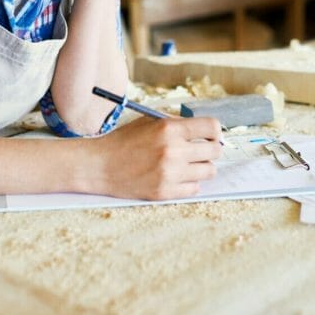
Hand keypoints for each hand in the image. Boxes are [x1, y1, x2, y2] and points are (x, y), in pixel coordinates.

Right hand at [93, 116, 221, 200]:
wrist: (100, 166)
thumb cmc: (123, 141)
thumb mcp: (149, 122)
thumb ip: (176, 123)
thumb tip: (203, 130)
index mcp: (169, 129)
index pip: (211, 128)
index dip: (214, 132)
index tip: (211, 136)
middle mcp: (173, 150)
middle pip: (214, 151)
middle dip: (210, 150)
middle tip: (201, 151)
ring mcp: (170, 173)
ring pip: (208, 171)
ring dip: (201, 167)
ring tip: (188, 165)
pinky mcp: (165, 192)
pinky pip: (195, 189)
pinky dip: (190, 183)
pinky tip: (178, 177)